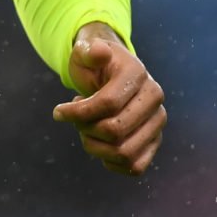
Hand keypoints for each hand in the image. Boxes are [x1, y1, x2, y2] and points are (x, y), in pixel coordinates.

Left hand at [51, 23, 165, 175]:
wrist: (111, 73)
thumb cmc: (93, 64)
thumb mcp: (84, 52)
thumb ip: (88, 51)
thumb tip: (98, 52)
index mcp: (138, 73)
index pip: (107, 104)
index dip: (78, 112)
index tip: (58, 112)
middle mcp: (154, 99)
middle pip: (115, 130)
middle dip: (85, 129)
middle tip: (75, 119)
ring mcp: (157, 122)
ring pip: (124, 153)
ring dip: (95, 147)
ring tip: (85, 130)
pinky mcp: (155, 141)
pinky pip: (135, 166)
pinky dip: (111, 163)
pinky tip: (98, 145)